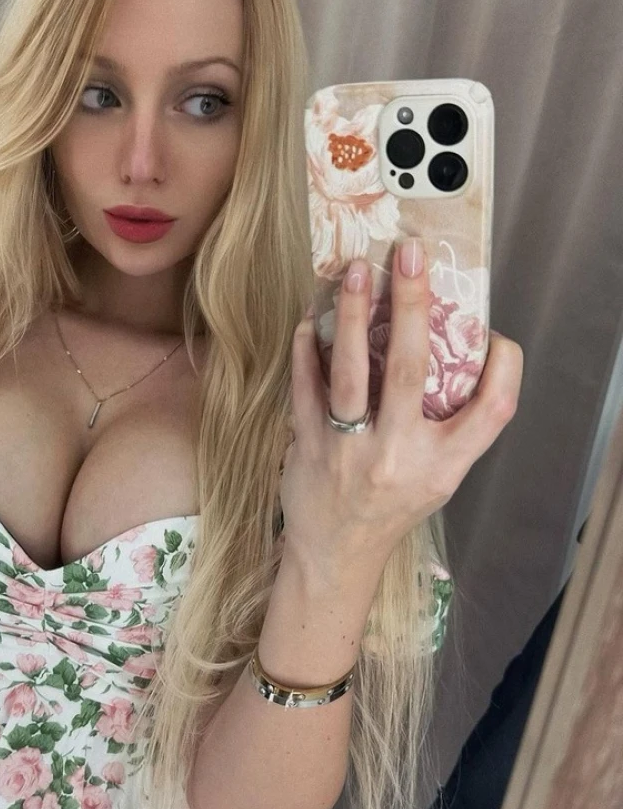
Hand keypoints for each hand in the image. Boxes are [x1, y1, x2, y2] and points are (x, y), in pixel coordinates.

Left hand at [280, 238, 523, 565]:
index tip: (498, 334)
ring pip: (351, 373)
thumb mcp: (437, 476)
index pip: (493, 410)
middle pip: (413, 371)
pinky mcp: (306, 445)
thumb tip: (450, 344)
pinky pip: (305, 386)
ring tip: (356, 272)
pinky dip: (307, 348)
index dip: (504, 367)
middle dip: (413, 305)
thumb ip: (450, 424)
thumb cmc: (392, 506)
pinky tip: (314, 317)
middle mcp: (400, 456)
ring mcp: (348, 450)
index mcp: (444, 464)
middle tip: (410, 252)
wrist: (335, 555)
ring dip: (354, 316)